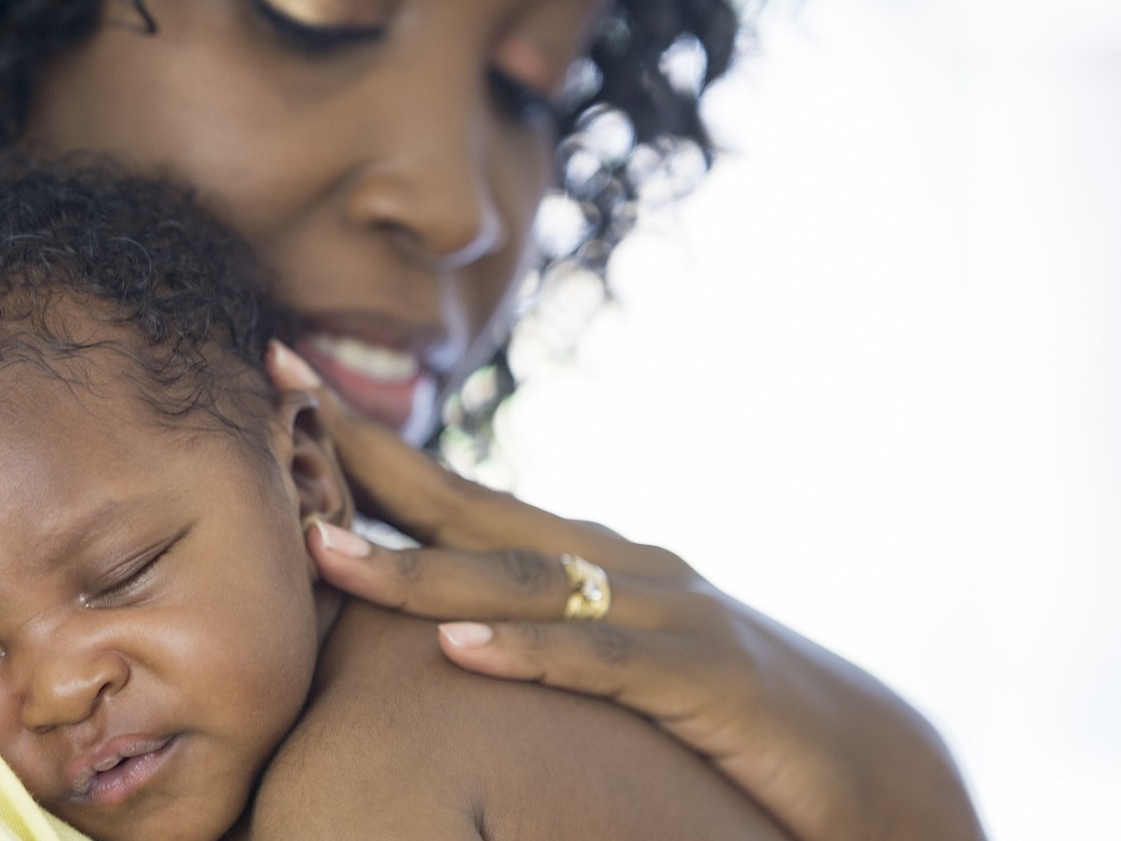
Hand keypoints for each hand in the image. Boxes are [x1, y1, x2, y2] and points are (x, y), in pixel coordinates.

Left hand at [267, 342, 982, 840]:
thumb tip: (426, 627)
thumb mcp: (610, 659)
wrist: (871, 764)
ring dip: (415, 571)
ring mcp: (662, 611)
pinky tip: (458, 650)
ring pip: (520, 581)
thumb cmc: (719, 712)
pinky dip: (528, 654)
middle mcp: (614, 563)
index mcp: (581, 557)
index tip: (283, 387)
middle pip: (469, 507)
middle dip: (368, 456)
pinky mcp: (706, 679)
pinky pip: (603, 663)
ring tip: (324, 552)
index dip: (366, 444)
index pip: (453, 492)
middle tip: (280, 404)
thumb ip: (532, 629)